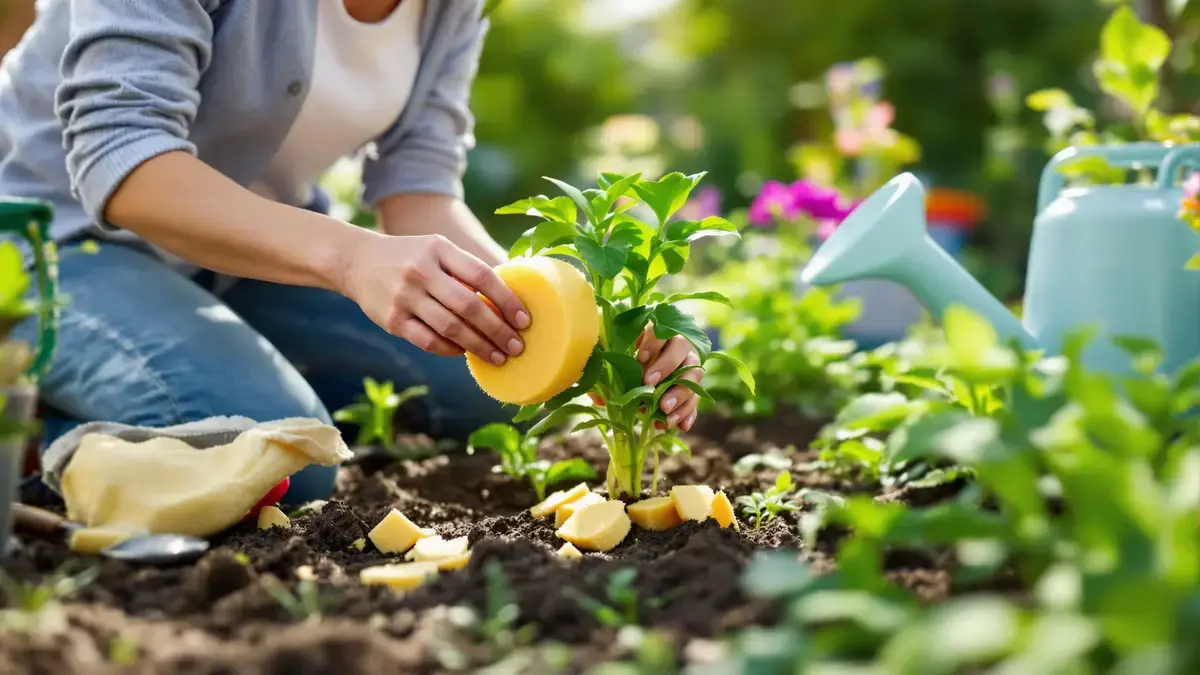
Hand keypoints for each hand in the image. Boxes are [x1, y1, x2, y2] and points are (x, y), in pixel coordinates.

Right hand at [341, 232, 530, 361]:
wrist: (356, 261)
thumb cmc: (411, 257)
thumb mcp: (438, 250)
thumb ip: (467, 269)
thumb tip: (511, 296)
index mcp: (439, 249)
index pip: (482, 276)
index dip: (507, 300)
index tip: (524, 320)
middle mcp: (421, 271)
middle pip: (468, 306)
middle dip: (497, 330)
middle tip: (516, 346)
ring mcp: (404, 296)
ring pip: (450, 328)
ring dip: (478, 346)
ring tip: (498, 356)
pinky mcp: (392, 320)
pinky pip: (428, 341)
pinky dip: (451, 349)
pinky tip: (465, 353)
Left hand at [588, 322, 703, 431]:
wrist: (640, 367)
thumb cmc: (623, 357)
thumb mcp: (612, 357)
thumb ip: (605, 370)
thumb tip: (600, 398)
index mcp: (658, 330)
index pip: (661, 329)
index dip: (653, 343)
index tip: (640, 358)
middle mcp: (678, 345)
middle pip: (683, 349)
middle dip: (667, 367)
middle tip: (650, 384)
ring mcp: (688, 366)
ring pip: (693, 376)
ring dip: (681, 394)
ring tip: (665, 410)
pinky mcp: (692, 388)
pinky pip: (696, 399)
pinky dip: (689, 413)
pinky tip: (681, 426)